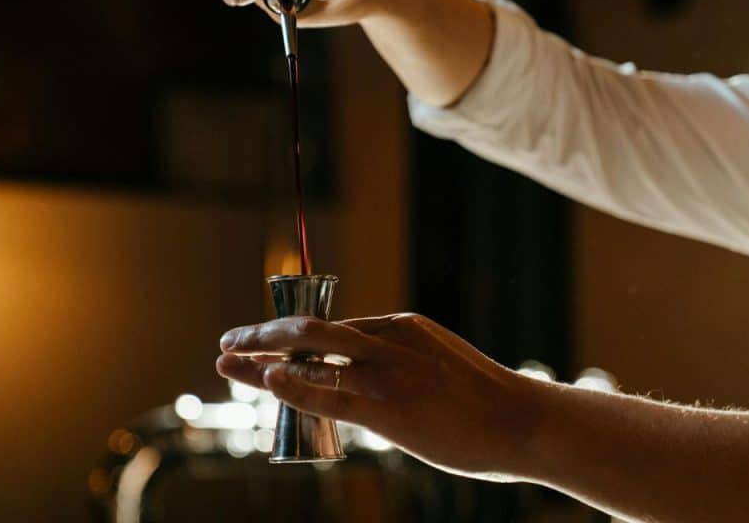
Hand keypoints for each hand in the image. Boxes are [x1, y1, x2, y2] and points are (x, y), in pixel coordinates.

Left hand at [217, 313, 535, 479]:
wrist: (521, 421)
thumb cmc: (484, 401)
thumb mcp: (438, 365)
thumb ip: (400, 365)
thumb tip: (364, 382)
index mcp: (402, 327)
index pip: (333, 328)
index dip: (290, 336)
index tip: (262, 343)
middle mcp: (390, 341)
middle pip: (311, 328)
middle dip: (263, 333)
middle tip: (230, 341)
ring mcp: (388, 373)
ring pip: (311, 353)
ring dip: (261, 357)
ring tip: (226, 360)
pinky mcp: (389, 409)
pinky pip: (330, 393)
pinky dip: (293, 384)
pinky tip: (266, 380)